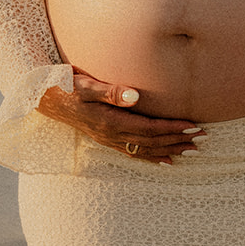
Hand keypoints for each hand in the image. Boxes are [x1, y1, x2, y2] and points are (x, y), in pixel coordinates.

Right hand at [36, 72, 203, 162]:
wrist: (41, 97)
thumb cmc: (64, 85)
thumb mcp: (85, 84)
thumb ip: (111, 91)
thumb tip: (135, 96)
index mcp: (109, 122)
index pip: (150, 128)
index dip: (173, 128)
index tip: (194, 125)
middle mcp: (110, 135)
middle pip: (152, 141)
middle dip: (179, 140)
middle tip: (203, 139)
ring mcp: (108, 140)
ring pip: (145, 149)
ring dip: (170, 150)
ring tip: (193, 150)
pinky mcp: (105, 140)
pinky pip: (133, 153)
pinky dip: (152, 157)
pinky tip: (166, 160)